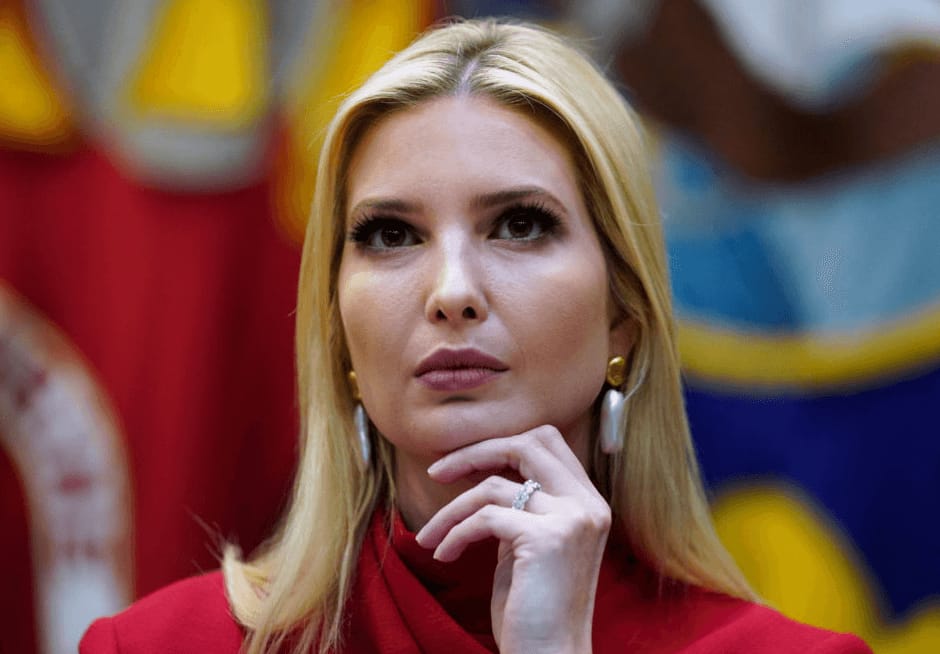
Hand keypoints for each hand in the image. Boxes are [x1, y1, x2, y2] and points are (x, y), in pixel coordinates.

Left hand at [415, 425, 610, 653]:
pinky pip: (484, 518)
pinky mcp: (546, 539)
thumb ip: (522, 506)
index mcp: (588, 503)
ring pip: (494, 486)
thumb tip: (482, 470)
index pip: (547, 441)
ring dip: (450, 510)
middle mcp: (588, 505)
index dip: (500, 445)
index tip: (462, 464)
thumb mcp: (529, 545)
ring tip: (430, 537)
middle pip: (527, 443)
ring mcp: (572, 519)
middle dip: (475, 453)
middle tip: (437, 473)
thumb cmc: (534, 609)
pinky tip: (444, 555)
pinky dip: (455, 534)